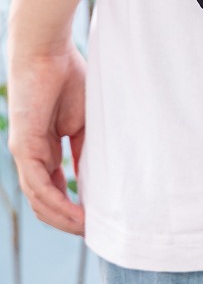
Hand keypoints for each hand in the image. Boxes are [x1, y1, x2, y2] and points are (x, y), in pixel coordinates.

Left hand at [6, 36, 85, 234]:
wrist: (47, 51)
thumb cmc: (68, 77)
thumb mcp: (84, 119)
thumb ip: (85, 147)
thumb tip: (93, 176)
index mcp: (46, 148)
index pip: (55, 188)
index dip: (74, 206)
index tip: (97, 217)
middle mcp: (32, 156)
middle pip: (45, 200)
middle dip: (68, 220)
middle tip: (94, 231)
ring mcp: (26, 152)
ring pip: (39, 199)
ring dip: (63, 218)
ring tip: (88, 229)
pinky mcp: (23, 146)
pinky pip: (38, 184)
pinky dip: (56, 202)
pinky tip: (75, 213)